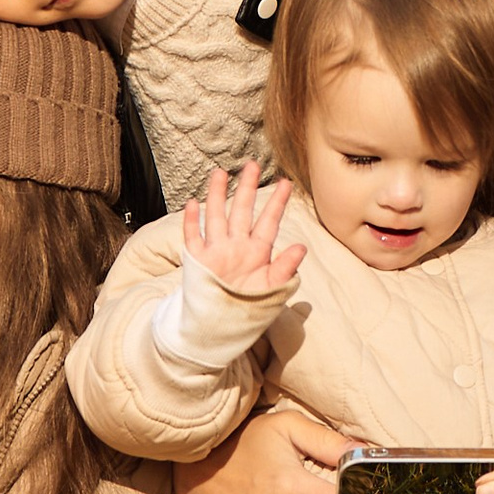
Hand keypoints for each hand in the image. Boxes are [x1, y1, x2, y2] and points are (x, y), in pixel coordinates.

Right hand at [183, 162, 304, 304]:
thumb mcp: (272, 289)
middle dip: (246, 189)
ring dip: (216, 196)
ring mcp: (216, 252)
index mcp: (257, 252)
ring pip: (216, 217)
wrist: (220, 328)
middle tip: (251, 165)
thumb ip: (285, 268)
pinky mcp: (198, 263)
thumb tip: (302, 247)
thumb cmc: (248, 309)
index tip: (286, 183)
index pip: (268, 222)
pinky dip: (191, 222)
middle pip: (241, 211)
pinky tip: (191, 204)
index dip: (277, 202)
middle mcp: (236, 247)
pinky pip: (193, 238)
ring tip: (219, 173)